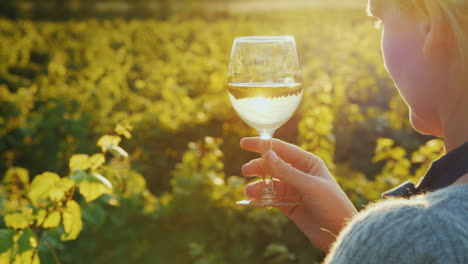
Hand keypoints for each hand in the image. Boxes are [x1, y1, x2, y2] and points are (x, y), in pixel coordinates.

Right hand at [240, 137, 356, 252]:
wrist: (340, 232)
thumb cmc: (332, 204)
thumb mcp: (309, 186)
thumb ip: (286, 171)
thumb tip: (266, 154)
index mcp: (307, 162)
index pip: (281, 149)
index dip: (262, 145)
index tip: (244, 143)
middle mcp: (299, 173)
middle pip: (272, 165)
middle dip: (258, 167)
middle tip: (246, 171)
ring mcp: (293, 190)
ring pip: (269, 183)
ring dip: (258, 185)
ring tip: (248, 191)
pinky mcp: (288, 205)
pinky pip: (270, 198)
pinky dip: (260, 198)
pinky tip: (251, 200)